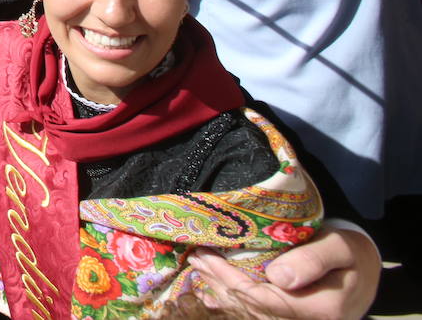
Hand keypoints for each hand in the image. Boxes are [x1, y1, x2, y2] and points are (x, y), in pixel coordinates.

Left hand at [190, 226, 380, 318]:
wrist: (364, 269)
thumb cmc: (351, 253)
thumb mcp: (340, 248)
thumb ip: (313, 260)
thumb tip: (279, 277)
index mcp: (319, 310)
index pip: (262, 299)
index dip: (229, 280)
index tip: (207, 256)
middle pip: (251, 310)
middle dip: (218, 284)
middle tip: (195, 258)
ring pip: (251, 314)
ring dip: (220, 292)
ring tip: (199, 268)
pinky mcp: (291, 319)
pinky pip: (256, 312)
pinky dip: (233, 299)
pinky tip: (214, 286)